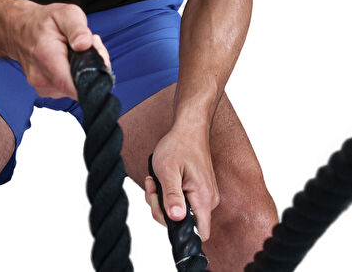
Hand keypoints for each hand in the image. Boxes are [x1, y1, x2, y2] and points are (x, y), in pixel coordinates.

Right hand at [12, 1, 110, 100]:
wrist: (19, 30)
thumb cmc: (43, 21)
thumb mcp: (65, 14)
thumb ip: (77, 28)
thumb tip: (85, 44)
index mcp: (46, 56)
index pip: (72, 85)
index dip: (93, 75)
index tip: (96, 57)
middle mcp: (41, 77)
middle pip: (79, 86)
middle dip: (91, 68)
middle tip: (87, 46)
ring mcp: (42, 87)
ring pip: (75, 88)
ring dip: (82, 71)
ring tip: (75, 51)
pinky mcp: (44, 91)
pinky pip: (68, 88)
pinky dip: (73, 75)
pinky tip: (69, 60)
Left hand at [144, 127, 219, 241]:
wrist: (189, 129)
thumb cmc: (179, 145)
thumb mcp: (168, 170)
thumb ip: (172, 196)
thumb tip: (176, 218)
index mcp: (203, 197)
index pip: (199, 233)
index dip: (180, 233)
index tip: (164, 212)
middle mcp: (208, 200)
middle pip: (184, 224)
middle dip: (162, 209)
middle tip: (154, 188)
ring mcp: (204, 195)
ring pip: (180, 213)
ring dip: (163, 200)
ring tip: (156, 180)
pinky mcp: (198, 191)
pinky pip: (181, 203)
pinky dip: (168, 195)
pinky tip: (162, 180)